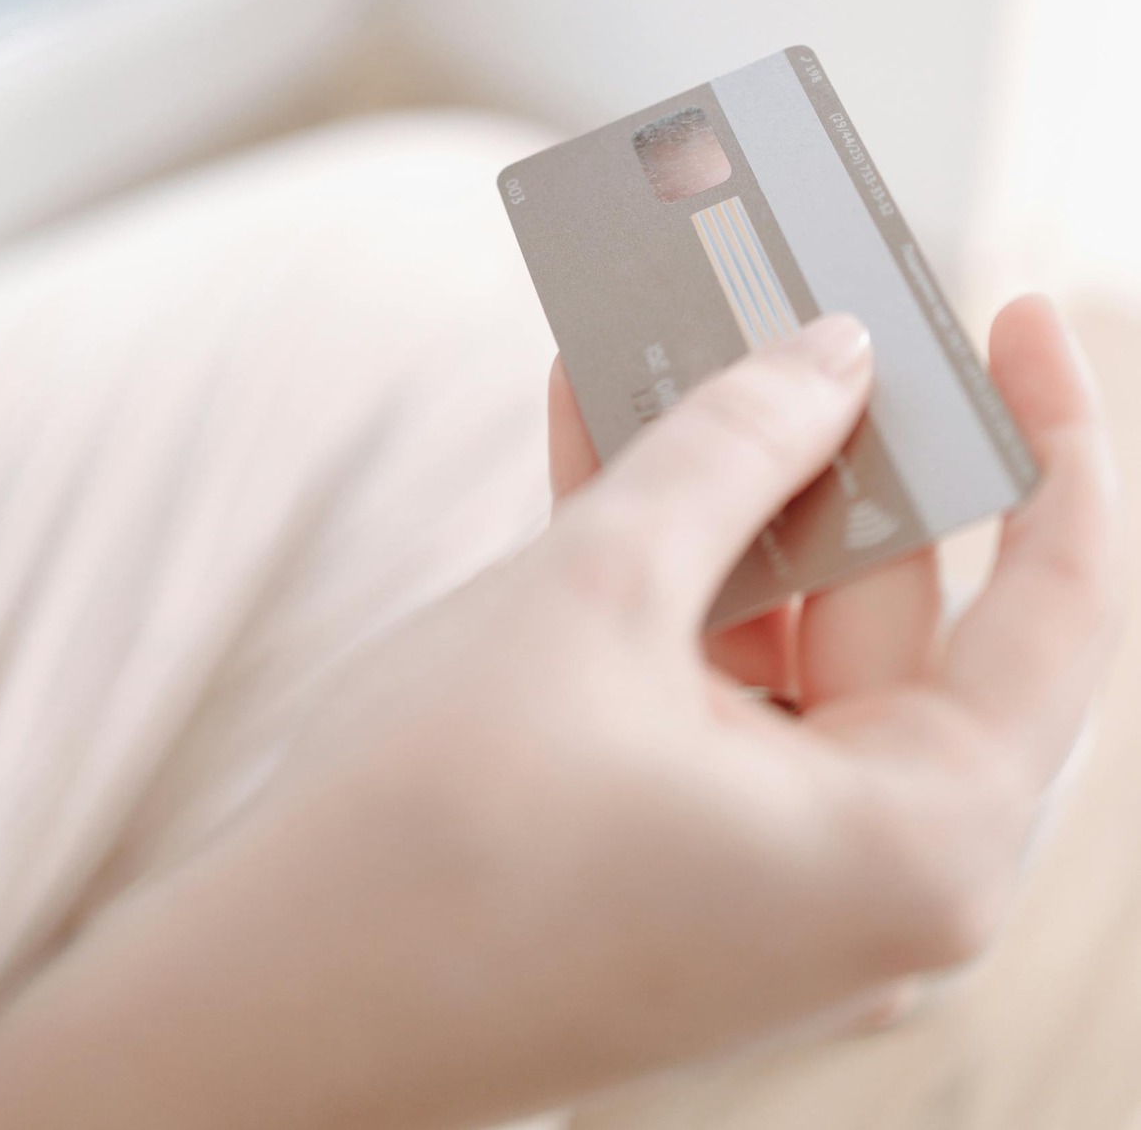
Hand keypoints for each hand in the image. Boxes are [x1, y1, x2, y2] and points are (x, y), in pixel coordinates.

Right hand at [0, 298, 1114, 1129]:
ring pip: (789, 628)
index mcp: (918, 845)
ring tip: (670, 331)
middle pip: (903, 604)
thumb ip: (732, 449)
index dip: (1053, 438)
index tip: (1013, 314)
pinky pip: (712, 677)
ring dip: (719, 485)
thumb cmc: (434, 830)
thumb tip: (830, 353)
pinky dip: (663, 568)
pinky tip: (590, 426)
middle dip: (830, 440)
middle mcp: (876, 878)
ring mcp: (778, 873)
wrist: (258, 1013)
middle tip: (795, 305)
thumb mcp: (597, 590)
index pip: (1062, 607)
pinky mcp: (689, 857)